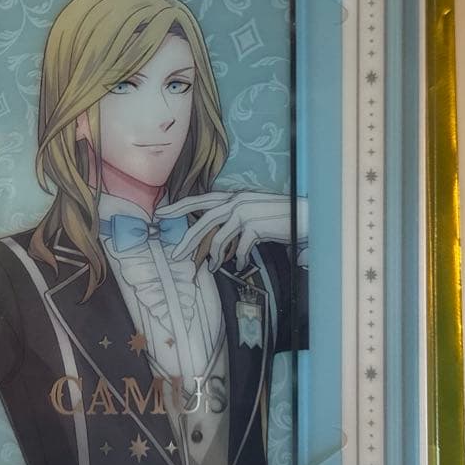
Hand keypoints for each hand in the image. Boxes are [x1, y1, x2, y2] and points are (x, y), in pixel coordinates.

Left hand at [156, 190, 307, 271]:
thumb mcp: (251, 213)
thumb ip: (233, 220)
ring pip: (218, 238)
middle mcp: (236, 201)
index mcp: (233, 196)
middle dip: (187, 240)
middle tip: (174, 256)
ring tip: (213, 268)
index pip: (200, 200)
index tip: (160, 214)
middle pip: (203, 221)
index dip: (178, 207)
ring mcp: (244, 212)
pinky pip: (239, 249)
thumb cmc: (277, 217)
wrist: (304, 216)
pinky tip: (240, 265)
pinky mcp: (254, 226)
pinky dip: (238, 259)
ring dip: (214, 257)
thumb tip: (216, 236)